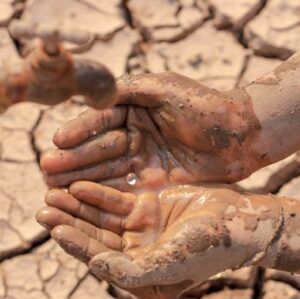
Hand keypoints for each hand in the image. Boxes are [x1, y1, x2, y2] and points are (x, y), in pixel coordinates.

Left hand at [36, 182, 278, 298]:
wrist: (237, 219)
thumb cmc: (211, 245)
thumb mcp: (174, 262)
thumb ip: (135, 270)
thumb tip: (95, 266)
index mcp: (141, 277)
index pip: (102, 260)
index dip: (78, 245)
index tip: (56, 229)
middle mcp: (136, 254)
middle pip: (96, 237)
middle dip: (71, 223)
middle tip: (46, 209)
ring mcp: (140, 229)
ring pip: (102, 218)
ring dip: (79, 207)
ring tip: (56, 194)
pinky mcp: (147, 207)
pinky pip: (117, 201)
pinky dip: (98, 193)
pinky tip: (81, 185)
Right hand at [41, 72, 263, 189]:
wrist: (241, 136)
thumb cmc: (205, 107)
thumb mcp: (164, 89)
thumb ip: (130, 90)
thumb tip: (95, 94)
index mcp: (136, 108)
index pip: (102, 121)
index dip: (80, 131)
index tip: (58, 141)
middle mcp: (137, 134)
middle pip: (100, 148)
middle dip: (75, 159)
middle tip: (48, 169)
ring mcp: (145, 160)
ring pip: (109, 170)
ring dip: (83, 179)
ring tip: (56, 187)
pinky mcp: (156, 182)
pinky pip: (127, 188)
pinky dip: (105, 194)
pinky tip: (84, 199)